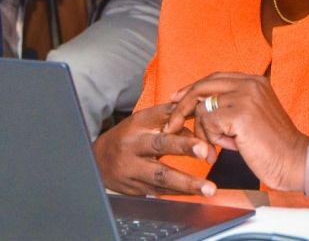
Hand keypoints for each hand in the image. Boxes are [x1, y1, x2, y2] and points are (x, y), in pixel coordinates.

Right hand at [93, 103, 217, 196]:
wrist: (99, 162)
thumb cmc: (126, 138)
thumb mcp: (141, 121)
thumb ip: (167, 116)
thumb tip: (195, 115)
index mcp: (137, 127)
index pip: (159, 120)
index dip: (178, 123)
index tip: (197, 126)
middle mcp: (134, 147)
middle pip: (159, 146)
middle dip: (183, 148)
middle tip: (205, 151)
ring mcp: (135, 170)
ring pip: (161, 177)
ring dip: (187, 183)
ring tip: (208, 188)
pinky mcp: (138, 189)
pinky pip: (161, 192)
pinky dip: (180, 192)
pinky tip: (196, 194)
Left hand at [166, 73, 308, 191]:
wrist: (297, 162)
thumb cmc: (272, 146)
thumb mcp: (249, 118)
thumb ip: (228, 107)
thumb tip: (196, 108)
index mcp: (254, 81)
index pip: (213, 79)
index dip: (191, 89)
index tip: (175, 99)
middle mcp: (249, 83)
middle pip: (201, 87)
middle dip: (181, 107)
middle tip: (171, 126)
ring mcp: (245, 97)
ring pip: (202, 108)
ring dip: (203, 132)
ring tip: (218, 147)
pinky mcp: (240, 114)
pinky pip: (208, 122)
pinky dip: (211, 138)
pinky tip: (227, 149)